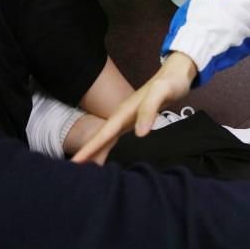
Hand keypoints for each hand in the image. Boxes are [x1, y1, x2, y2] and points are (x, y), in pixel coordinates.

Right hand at [70, 52, 197, 164]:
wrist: (176, 74)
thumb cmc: (170, 83)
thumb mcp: (162, 92)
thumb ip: (150, 109)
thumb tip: (140, 133)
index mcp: (124, 111)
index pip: (103, 133)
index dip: (90, 148)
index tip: (75, 163)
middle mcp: (121, 116)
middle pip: (100, 139)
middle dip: (87, 155)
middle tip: (73, 174)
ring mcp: (126, 119)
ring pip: (106, 140)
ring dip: (95, 153)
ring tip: (85, 173)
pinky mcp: (133, 122)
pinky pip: (115, 139)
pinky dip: (107, 149)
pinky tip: (105, 160)